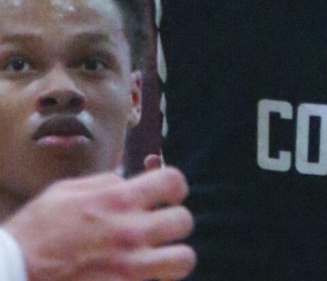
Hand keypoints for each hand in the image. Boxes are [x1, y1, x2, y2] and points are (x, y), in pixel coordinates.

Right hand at [4, 168, 194, 280]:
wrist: (16, 271)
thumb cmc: (37, 229)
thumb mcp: (69, 191)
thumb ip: (106, 184)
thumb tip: (128, 180)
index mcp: (118, 200)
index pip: (173, 182)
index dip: (175, 187)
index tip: (169, 194)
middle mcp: (131, 233)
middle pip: (184, 221)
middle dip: (176, 221)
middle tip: (162, 226)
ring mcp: (130, 268)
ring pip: (183, 260)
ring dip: (174, 256)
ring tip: (161, 255)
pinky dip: (151, 280)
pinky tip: (138, 276)